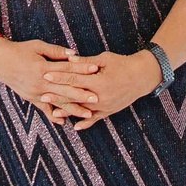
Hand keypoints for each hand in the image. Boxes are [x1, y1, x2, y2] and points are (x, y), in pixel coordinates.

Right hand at [0, 38, 94, 122]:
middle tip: (98, 99)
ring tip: (88, 114)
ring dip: (73, 109)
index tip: (96, 70)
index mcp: (42, 67)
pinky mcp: (31, 98)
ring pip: (57, 102)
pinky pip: (44, 109)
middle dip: (82, 94)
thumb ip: (56, 51)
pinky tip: (64, 122)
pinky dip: (53, 115)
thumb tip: (74, 54)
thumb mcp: (38, 46)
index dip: (82, 69)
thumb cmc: (20, 51)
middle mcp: (40, 82)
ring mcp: (35, 92)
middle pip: (64, 89)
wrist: (0, 62)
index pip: (66, 69)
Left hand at [36, 47, 165, 129]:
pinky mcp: (110, 111)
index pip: (74, 79)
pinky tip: (74, 126)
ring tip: (53, 112)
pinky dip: (85, 123)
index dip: (59, 77)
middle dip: (58, 96)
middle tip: (42, 94)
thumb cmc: (123, 64)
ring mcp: (106, 105)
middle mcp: (101, 96)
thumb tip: (70, 59)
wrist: (143, 76)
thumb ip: (86, 62)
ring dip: (68, 111)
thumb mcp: (105, 59)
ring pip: (82, 110)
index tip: (46, 75)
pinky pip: (95, 119)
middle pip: (75, 97)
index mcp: (99, 81)